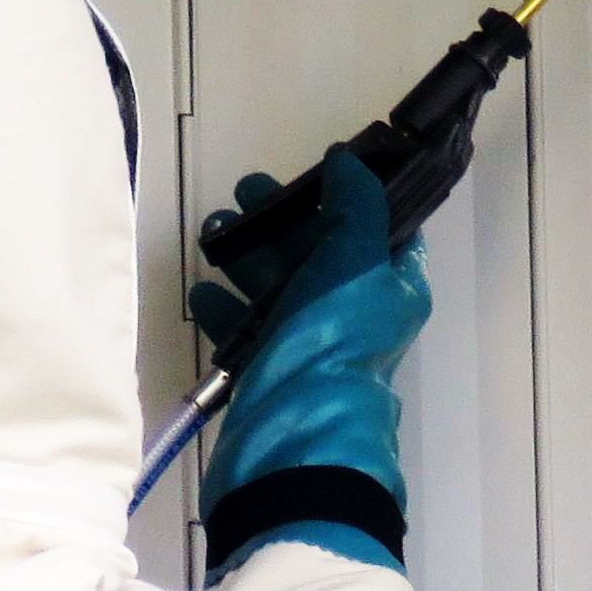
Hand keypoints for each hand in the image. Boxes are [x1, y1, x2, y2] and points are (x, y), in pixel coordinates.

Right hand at [198, 150, 428, 577]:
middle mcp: (355, 317)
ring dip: (247, 256)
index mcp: (389, 290)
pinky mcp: (269, 371)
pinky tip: (202, 290)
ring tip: (214, 229)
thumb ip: (355, 203)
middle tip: (244, 190)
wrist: (292, 430)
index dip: (352, 196)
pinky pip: (247, 330)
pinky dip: (226, 307)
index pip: (380, 231)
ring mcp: (310, 346)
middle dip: (283, 221)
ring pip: (279, 289)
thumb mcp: (354, 257)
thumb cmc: (332, 335)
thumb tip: (348, 160)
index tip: (317, 169)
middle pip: (319, 254)